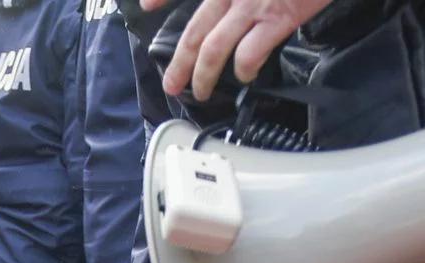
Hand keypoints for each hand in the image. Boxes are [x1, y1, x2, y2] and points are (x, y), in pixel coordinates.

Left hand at [146, 0, 324, 100]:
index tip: (146, 6)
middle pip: (195, 29)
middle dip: (179, 60)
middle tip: (171, 83)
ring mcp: (253, 2)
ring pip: (215, 47)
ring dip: (203, 75)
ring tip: (200, 92)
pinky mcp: (279, 17)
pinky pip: (250, 51)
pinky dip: (242, 69)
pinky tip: (243, 77)